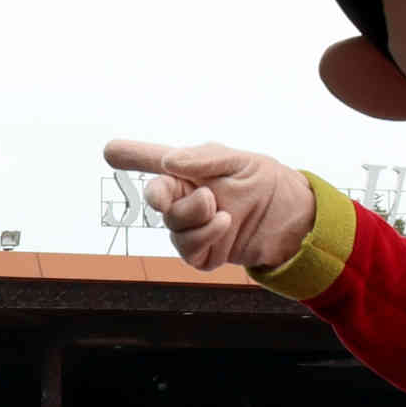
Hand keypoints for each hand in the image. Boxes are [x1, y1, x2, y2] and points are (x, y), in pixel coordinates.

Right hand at [103, 138, 317, 272]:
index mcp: (187, 173)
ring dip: (195, 219)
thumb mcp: (240, 161)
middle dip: (171, 199)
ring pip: (173, 228)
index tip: (110, 152)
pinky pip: (189, 250)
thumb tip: (169, 162)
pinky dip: (205, 236)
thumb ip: (204, 159)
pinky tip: (225, 225)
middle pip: (157, 199)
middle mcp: (184, 200)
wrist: (295, 218)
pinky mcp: (203, 254)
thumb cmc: (266, 182)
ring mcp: (192, 229)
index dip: (131, 157)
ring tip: (224, 212)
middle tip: (207, 196)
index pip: (152, 163)